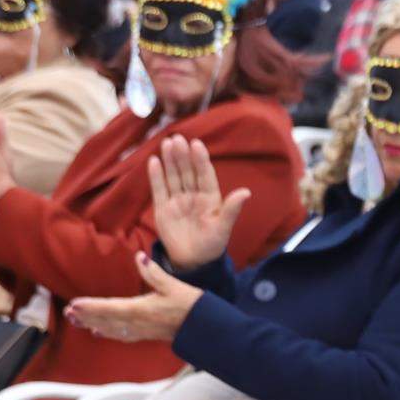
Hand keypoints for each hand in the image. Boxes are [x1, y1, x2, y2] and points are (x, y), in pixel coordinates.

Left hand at [64, 252, 201, 340]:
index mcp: (142, 310)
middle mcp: (137, 323)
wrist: (202, 327)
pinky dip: (107, 333)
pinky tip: (98, 332)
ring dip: (92, 324)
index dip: (91, 307)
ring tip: (75, 321)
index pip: (110, 308)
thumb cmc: (190, 305)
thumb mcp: (173, 285)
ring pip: (110, 329)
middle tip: (68, 313)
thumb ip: (153, 272)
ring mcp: (140, 330)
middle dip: (86, 316)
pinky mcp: (145, 334)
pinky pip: (121, 335)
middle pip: (106, 320)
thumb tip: (139, 257)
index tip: (75, 304)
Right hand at [148, 134, 250, 267]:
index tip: (197, 144)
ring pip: (173, 177)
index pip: (205, 175)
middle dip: (183, 156)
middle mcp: (193, 195)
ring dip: (170, 160)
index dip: (201, 160)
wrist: (194, 262)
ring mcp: (177, 200)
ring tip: (167, 143)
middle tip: (178, 138)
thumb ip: (231, 209)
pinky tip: (154, 161)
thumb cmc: (212, 244)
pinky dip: (156, 176)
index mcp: (210, 198)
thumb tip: (246, 192)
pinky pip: (159, 189)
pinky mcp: (163, 209)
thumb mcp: (223, 228)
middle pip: (187, 172)